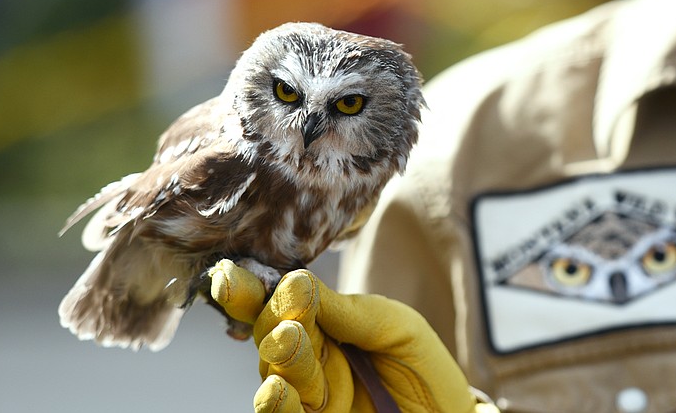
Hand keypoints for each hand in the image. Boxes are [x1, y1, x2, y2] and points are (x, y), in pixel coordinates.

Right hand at [209, 261, 494, 412]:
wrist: (447, 411)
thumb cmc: (419, 361)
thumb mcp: (392, 325)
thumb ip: (347, 310)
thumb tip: (295, 281)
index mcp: (320, 323)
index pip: (277, 304)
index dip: (249, 290)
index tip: (229, 276)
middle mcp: (305, 358)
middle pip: (272, 335)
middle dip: (276, 320)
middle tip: (291, 315)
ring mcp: (308, 395)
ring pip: (276, 374)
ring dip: (280, 356)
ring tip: (290, 339)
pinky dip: (278, 403)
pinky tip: (276, 387)